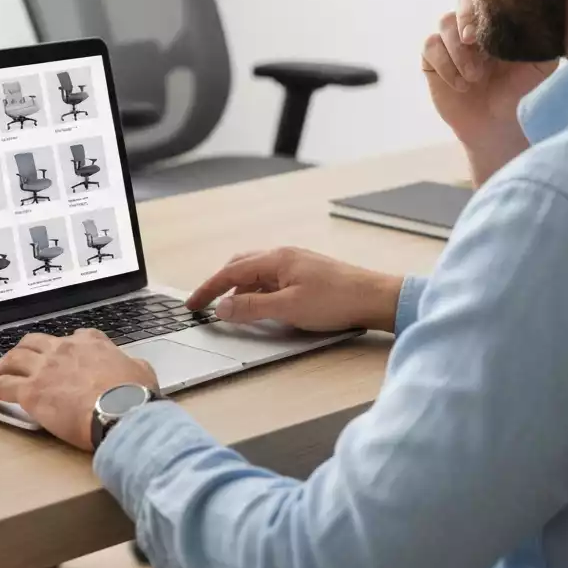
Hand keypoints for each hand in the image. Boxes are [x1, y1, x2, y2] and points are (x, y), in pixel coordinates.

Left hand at [0, 330, 157, 449]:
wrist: (120, 411)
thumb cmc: (134, 394)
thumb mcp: (142, 370)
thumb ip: (132, 364)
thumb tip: (134, 367)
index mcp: (92, 344)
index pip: (75, 336)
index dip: (66, 345)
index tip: (63, 353)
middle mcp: (65, 349)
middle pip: (35, 342)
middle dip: (26, 350)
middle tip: (19, 360)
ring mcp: (45, 368)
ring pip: (14, 358)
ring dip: (2, 364)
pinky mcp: (31, 391)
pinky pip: (3, 385)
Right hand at [187, 247, 402, 333]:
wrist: (375, 297)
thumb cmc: (337, 300)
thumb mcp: (288, 308)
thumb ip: (251, 308)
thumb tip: (222, 308)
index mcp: (275, 259)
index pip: (230, 271)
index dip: (208, 289)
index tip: (192, 304)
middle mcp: (283, 256)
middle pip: (240, 266)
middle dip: (220, 285)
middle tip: (206, 304)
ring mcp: (296, 263)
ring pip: (257, 274)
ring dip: (240, 290)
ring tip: (232, 311)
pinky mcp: (307, 274)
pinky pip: (272, 280)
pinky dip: (258, 292)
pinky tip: (262, 308)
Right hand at [422, 0, 556, 183]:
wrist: (498, 126)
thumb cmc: (521, 93)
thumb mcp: (540, 64)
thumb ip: (539, 37)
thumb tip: (538, 11)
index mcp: (500, 22)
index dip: (483, 5)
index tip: (486, 28)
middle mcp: (475, 27)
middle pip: (462, 3)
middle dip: (465, 19)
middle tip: (472, 42)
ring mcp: (452, 42)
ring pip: (444, 24)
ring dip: (458, 51)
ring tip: (474, 77)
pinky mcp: (434, 59)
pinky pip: (430, 47)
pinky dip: (444, 64)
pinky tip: (460, 84)